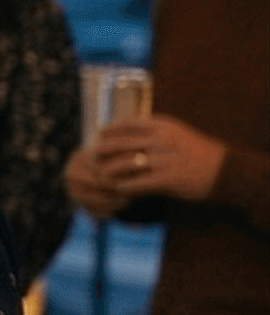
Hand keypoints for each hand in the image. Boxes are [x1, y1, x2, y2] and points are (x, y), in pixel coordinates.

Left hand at [72, 114, 224, 212]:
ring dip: (108, 172)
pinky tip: (119, 190)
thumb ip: (151, 130)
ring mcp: (164, 159)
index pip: (124, 124)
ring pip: (124, 165)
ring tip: (101, 177)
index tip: (97, 138)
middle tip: (90, 160)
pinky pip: (137, 183)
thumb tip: (121, 130)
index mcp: (162, 125)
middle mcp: (161, 139)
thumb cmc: (195, 152)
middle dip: (101, 153)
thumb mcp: (175, 132)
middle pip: (119, 144)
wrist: (224, 170)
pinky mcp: (168, 179)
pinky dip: (124, 187)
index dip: (107, 132)